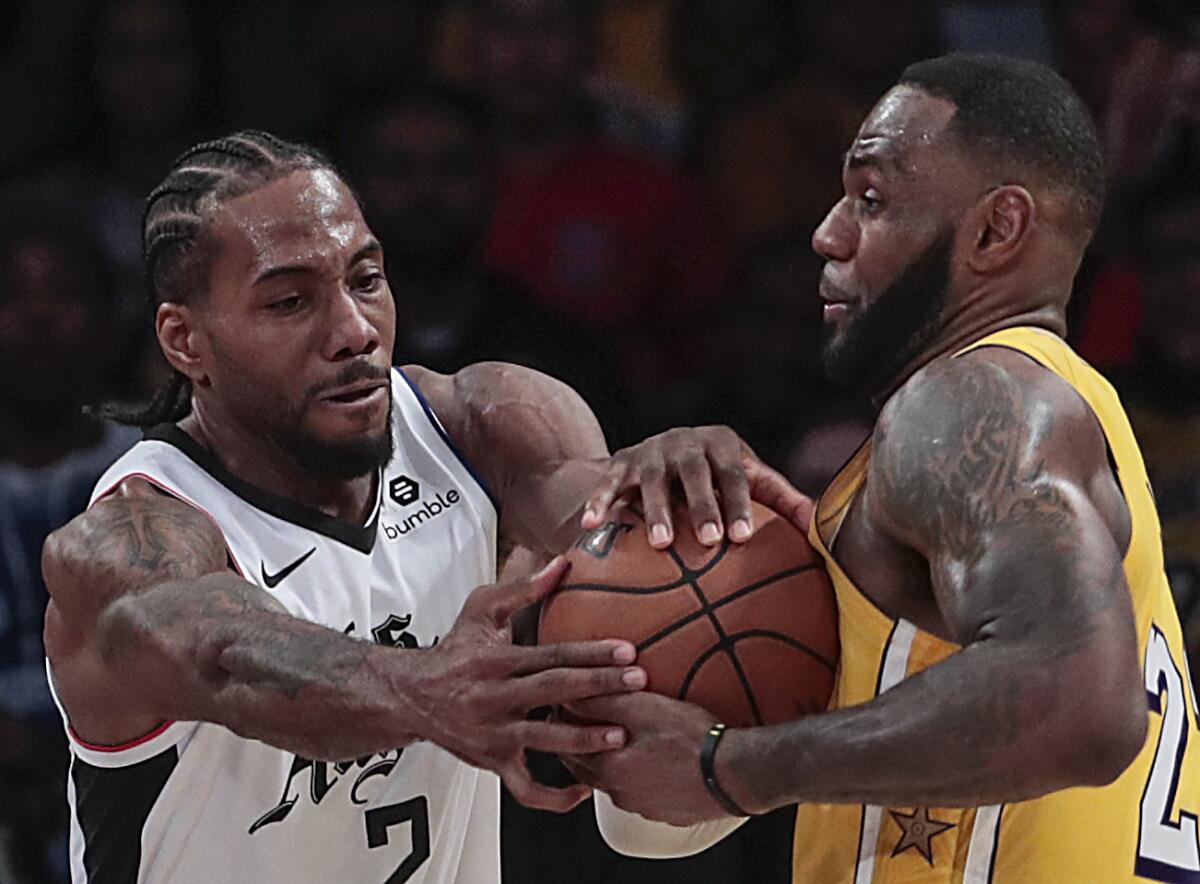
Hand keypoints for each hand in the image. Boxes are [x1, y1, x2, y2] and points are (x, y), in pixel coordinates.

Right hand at [413, 558, 646, 811]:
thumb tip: (561, 564)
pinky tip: (583, 790)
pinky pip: (525, 789)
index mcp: (496, 660)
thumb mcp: (481, 609)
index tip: (626, 650)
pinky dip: (554, 797)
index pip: (550, 655)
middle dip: (599, 687)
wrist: (412, 695)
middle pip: (554, 691)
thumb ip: (522, 588)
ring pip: (544, 740)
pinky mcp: (494, 763)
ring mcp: (495, 734)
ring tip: (620, 735)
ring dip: (584, 739)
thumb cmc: (454, 650)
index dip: (590, 652)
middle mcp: (495, 698)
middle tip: (637, 682)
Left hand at [560, 693, 731, 825]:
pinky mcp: (666, 812)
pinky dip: (639, 776)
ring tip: (623, 738)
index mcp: (608, 769)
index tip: (566, 708)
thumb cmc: (691, 740)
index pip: (568, 747)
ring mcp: (643, 807)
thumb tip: (571, 697)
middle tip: (587, 722)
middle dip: (583, 744)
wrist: (734, 774)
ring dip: (613, 761)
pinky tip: (653, 759)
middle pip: (587, 768)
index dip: (565, 723)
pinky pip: (642, 792)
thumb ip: (602, 702)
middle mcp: (619, 795)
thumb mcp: (642, 708)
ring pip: (614, 782)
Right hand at [582, 426, 813, 548]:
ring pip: (651, 479)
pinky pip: (607, 483)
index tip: (742, 538)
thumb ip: (780, 500)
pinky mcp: (619, 463)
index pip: (735, 473)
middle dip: (701, 504)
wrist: (658, 454)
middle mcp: (684, 441)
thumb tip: (821, 528)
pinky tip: (591, 526)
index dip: (739, 503)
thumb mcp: (745, 479)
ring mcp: (650, 450)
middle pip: (694, 472)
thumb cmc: (715, 476)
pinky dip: (599, 502)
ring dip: (654, 510)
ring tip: (659, 544)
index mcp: (721, 443)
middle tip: (708, 541)